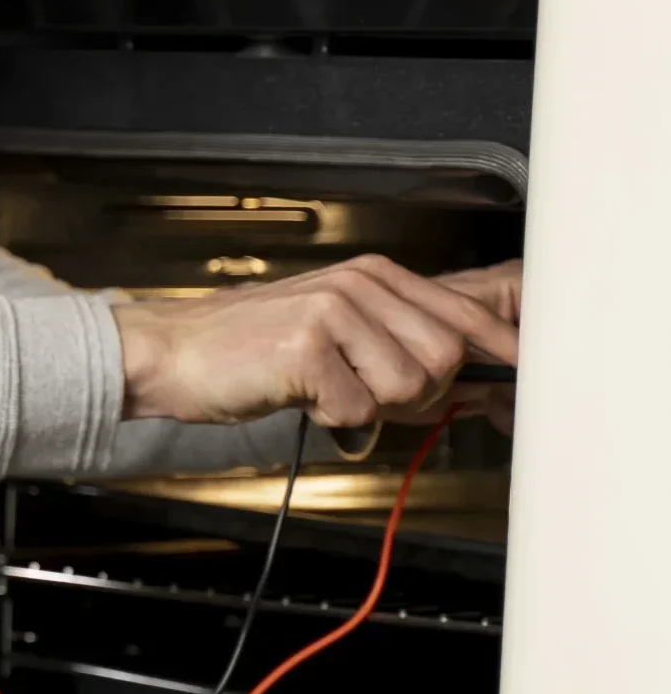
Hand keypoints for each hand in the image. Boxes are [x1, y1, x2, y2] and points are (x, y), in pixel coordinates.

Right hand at [112, 255, 519, 427]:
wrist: (172, 354)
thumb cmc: (248, 350)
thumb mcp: (331, 330)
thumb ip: (393, 342)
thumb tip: (464, 377)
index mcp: (371, 275)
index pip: (461, 312)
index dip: (497, 347)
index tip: (521, 368)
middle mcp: (358, 284)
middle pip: (444, 356)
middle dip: (416, 392)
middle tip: (365, 392)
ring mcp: (333, 311)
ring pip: (409, 384)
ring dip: (372, 406)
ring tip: (327, 390)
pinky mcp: (308, 346)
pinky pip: (359, 410)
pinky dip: (332, 419)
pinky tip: (300, 396)